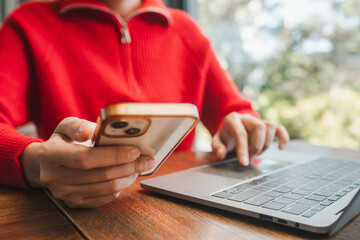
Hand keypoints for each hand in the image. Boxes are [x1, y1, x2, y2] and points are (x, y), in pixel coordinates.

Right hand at [19, 117, 154, 207]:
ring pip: (104, 188)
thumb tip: (95, 129)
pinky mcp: (73, 203)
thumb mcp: (66, 127)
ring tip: (141, 167)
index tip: (135, 151)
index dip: (112, 155)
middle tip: (148, 160)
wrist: (47, 164)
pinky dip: (119, 188)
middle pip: (99, 175)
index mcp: (51, 155)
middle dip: (128, 167)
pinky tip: (127, 177)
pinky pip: (102, 199)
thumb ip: (79, 126)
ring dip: (128, 178)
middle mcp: (54, 178)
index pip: (86, 158)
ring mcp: (64, 193)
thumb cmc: (63, 141)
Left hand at [212, 112, 288, 165]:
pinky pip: (279, 128)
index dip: (243, 149)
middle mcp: (247, 118)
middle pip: (259, 127)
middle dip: (256, 146)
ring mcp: (258, 121)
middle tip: (250, 157)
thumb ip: (217, 147)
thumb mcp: (217, 142)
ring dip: (266, 144)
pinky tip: (280, 147)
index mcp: (232, 120)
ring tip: (257, 153)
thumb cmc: (225, 137)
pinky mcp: (267, 127)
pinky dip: (283, 137)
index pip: (240, 133)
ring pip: (270, 126)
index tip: (244, 163)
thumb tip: (221, 154)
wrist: (231, 130)